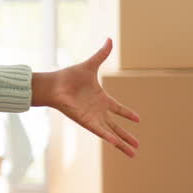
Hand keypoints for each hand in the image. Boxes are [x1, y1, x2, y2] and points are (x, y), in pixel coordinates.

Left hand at [32, 38, 140, 157]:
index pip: (118, 109)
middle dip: (127, 136)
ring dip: (121, 143)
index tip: (138, 119)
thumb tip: (109, 39)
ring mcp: (92, 117)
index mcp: (101, 99)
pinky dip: (108, 137)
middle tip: (138, 146)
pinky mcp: (85, 121)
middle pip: (116, 126)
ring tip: (133, 154)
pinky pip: (100, 131)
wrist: (54, 84)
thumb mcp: (90, 65)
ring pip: (110, 133)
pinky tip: (117, 144)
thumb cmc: (69, 76)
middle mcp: (98, 110)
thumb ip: (101, 54)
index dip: (127, 114)